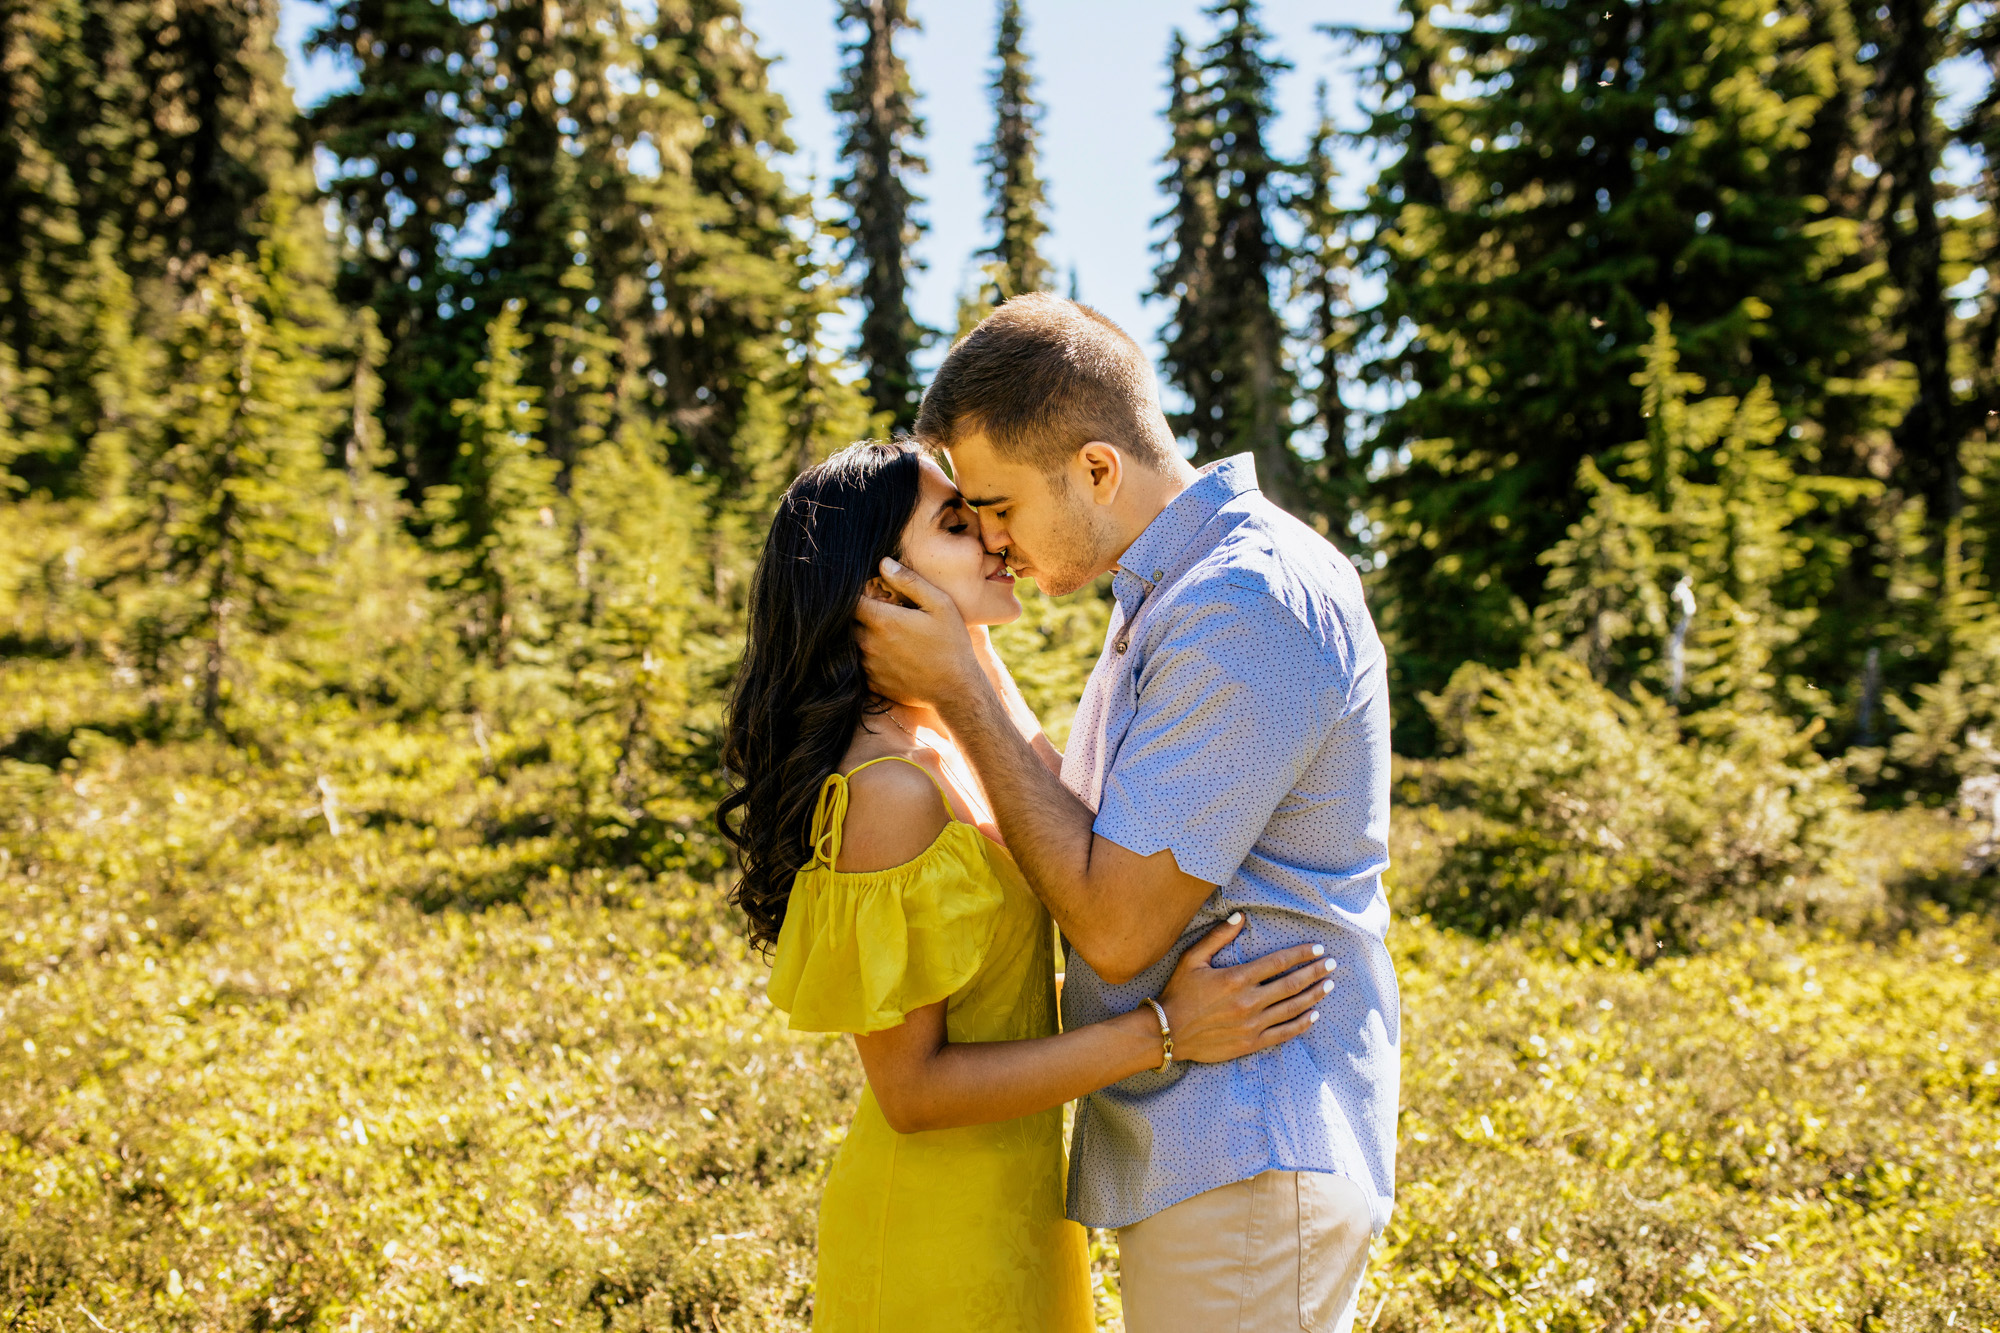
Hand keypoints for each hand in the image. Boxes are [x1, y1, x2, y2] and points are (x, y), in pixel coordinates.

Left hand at [855, 558, 983, 708]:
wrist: (956, 690)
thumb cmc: (951, 644)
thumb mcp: (939, 604)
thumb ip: (909, 582)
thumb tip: (883, 563)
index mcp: (882, 620)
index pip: (849, 599)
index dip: (855, 592)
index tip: (866, 590)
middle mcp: (868, 643)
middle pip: (845, 621)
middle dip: (855, 613)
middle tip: (874, 609)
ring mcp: (868, 664)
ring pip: (848, 642)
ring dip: (857, 633)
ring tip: (879, 631)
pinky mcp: (871, 682)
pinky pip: (856, 663)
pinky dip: (862, 655)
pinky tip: (883, 652)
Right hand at [1154, 915, 1332, 1063]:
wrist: (1167, 1032)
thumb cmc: (1178, 992)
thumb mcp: (1192, 959)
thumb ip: (1217, 937)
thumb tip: (1240, 917)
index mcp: (1236, 978)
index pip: (1278, 962)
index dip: (1301, 954)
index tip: (1318, 948)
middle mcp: (1248, 1001)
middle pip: (1291, 984)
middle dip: (1315, 972)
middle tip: (1332, 964)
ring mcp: (1251, 1024)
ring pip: (1292, 1008)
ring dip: (1314, 995)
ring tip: (1329, 985)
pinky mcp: (1250, 1043)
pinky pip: (1284, 1033)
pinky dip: (1302, 1023)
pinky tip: (1313, 1014)